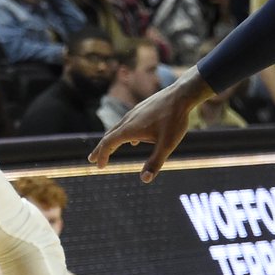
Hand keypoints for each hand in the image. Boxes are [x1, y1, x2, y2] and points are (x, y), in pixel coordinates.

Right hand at [89, 71, 205, 181]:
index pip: (108, 144)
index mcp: (129, 129)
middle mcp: (128, 120)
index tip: (100, 167)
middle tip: (92, 159)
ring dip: (111, 141)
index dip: (102, 156)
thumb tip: (145, 180)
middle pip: (108, 136)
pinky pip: (127, 123)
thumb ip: (155, 162)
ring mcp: (134, 113)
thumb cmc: (175, 120)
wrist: (183, 94)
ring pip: (117, 129)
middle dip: (100, 149)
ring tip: (111, 150)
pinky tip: (134, 140)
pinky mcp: (142, 109)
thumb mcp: (167, 144)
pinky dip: (123, 134)